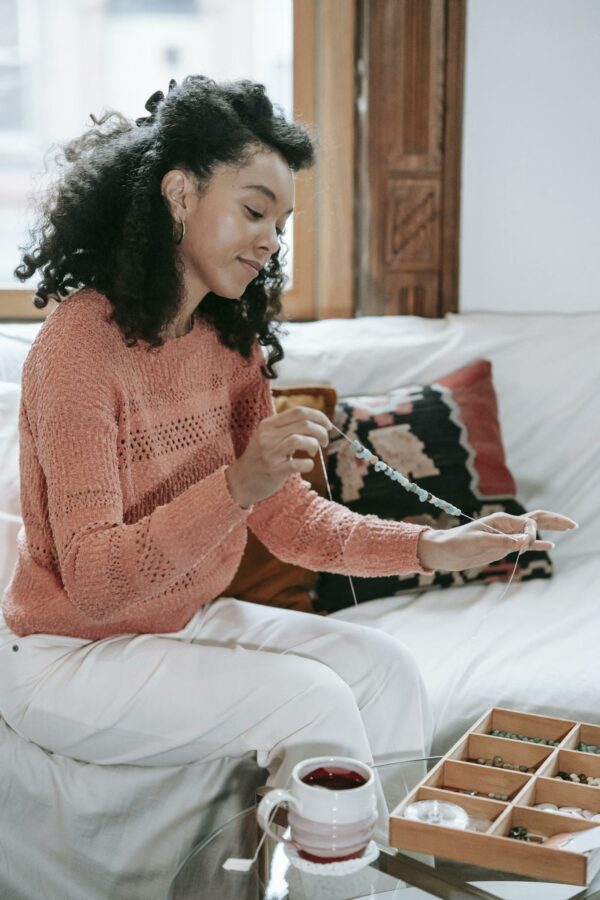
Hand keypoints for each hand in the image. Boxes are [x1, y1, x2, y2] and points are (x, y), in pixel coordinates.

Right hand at [225, 406, 331, 508]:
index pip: (298, 412)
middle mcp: (267, 436)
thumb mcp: (268, 437)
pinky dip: (308, 464)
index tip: (327, 425)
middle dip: (321, 431)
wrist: (240, 481)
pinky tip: (307, 465)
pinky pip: (297, 464)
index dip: (318, 416)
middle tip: (324, 441)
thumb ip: (287, 428)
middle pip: (303, 424)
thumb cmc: (261, 458)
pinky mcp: (273, 470)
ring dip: (314, 445)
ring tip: (314, 452)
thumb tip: (317, 423)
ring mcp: (269, 453)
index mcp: (268, 424)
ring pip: (300, 440)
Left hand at [417, 509, 577, 571]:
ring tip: (569, 528)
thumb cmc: (457, 543)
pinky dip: (538, 545)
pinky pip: (525, 545)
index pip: (528, 522)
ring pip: (532, 531)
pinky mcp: (503, 547)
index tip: (525, 544)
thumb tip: (526, 541)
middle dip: (554, 520)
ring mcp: (506, 536)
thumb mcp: (478, 541)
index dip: (532, 533)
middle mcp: (506, 526)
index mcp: (501, 520)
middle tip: (572, 524)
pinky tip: (551, 546)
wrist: (444, 552)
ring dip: (550, 529)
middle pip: (536, 520)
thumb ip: (502, 541)